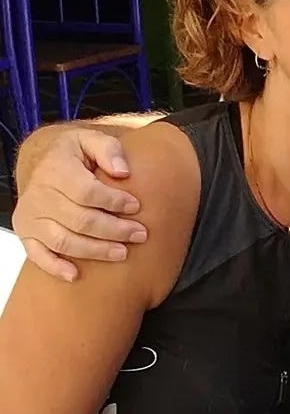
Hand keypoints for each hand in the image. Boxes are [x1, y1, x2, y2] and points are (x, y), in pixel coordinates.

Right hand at [12, 128, 143, 280]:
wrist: (41, 159)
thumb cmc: (73, 151)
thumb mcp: (90, 138)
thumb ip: (109, 149)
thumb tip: (123, 171)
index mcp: (55, 169)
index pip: (87, 192)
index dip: (113, 202)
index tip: (136, 207)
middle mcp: (39, 195)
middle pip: (79, 220)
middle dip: (113, 230)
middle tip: (140, 234)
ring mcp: (31, 217)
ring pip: (63, 240)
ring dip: (94, 250)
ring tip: (122, 253)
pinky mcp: (26, 233)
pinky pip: (37, 255)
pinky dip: (54, 267)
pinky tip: (75, 275)